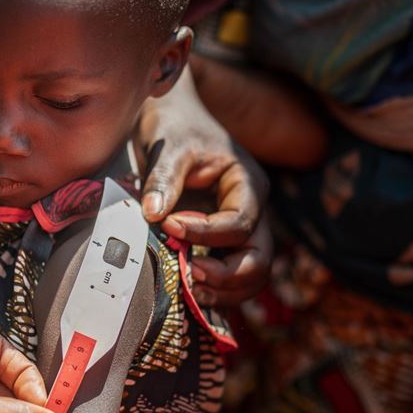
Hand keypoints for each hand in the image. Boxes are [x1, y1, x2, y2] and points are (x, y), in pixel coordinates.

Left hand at [137, 68, 271, 305]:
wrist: (171, 119)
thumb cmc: (174, 127)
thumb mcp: (169, 147)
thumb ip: (163, 180)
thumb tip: (153, 214)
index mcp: (248, 185)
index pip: (240, 224)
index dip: (206, 233)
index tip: (170, 226)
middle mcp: (252, 210)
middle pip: (259, 259)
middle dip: (227, 275)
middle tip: (189, 275)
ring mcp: (238, 229)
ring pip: (250, 274)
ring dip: (224, 290)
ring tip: (188, 289)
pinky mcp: (218, 241)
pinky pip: (227, 274)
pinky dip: (213, 289)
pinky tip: (187, 294)